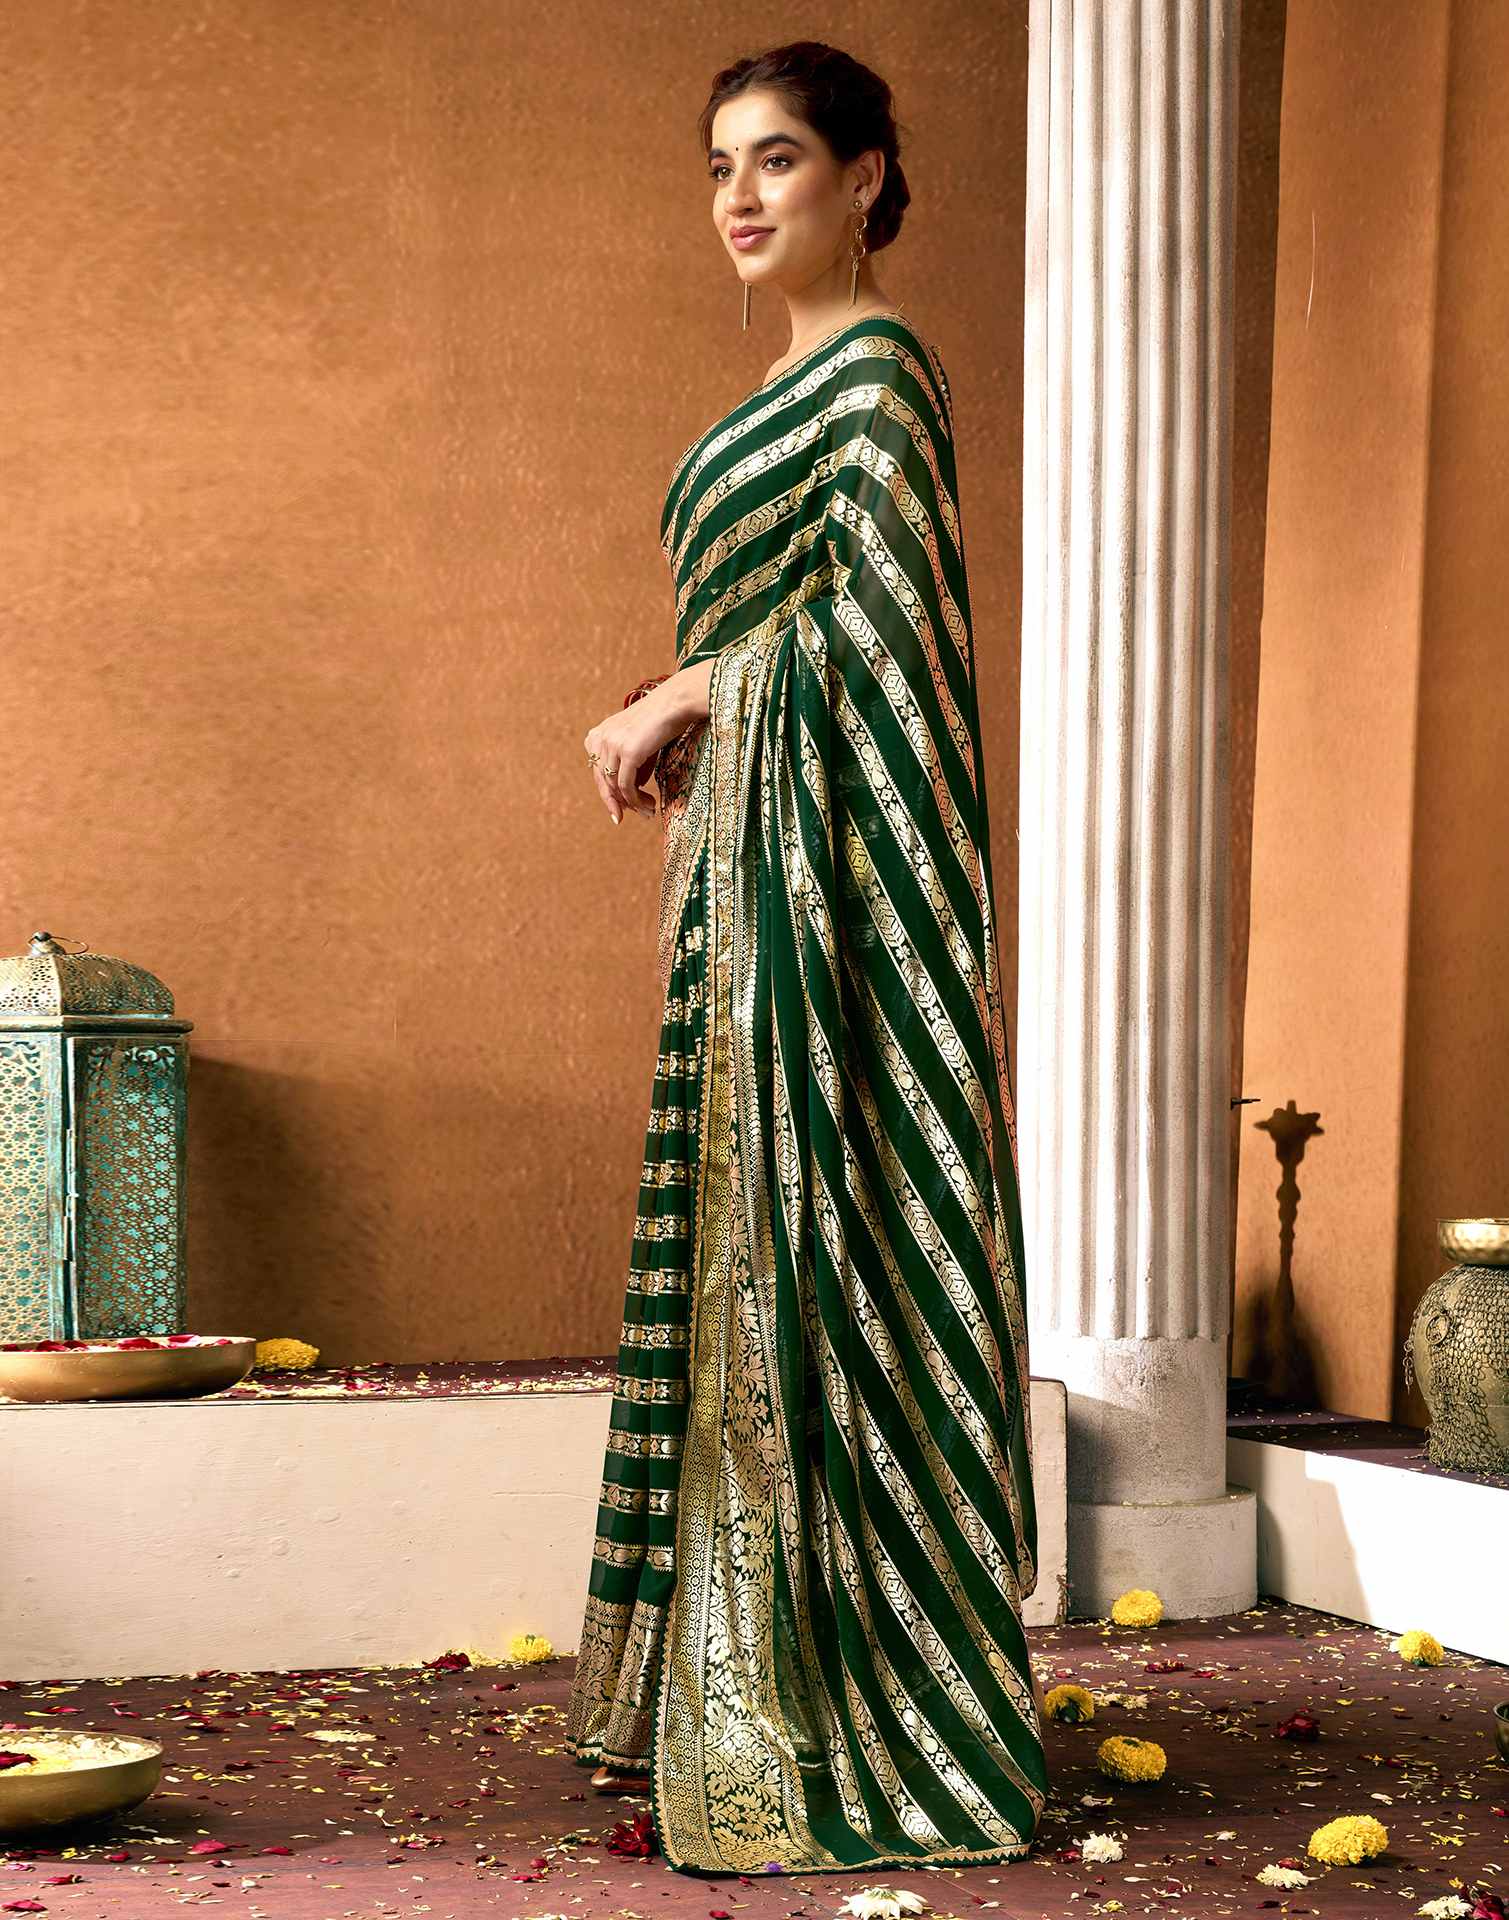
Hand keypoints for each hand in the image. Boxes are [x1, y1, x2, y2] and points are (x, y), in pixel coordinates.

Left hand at [583, 680, 688, 824]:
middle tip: (625, 819)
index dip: (608, 794)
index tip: (619, 811)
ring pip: (615, 787)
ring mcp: (612, 744)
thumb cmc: (661, 720)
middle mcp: (600, 738)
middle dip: (615, 803)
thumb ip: (629, 764)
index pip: (598, 772)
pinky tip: (648, 804)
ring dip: (632, 804)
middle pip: (602, 781)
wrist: (676, 702)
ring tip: (647, 811)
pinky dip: (635, 800)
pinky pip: (626, 786)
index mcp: (597, 734)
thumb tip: (631, 791)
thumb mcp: (638, 742)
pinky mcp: (627, 752)